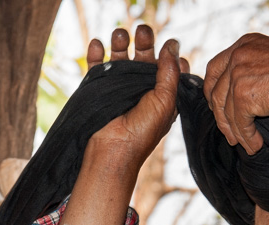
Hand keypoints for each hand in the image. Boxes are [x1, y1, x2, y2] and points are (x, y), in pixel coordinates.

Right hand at [84, 25, 187, 172]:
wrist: (113, 149)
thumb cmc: (143, 131)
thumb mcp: (165, 100)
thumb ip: (170, 72)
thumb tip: (172, 44)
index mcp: (162, 95)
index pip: (168, 69)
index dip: (170, 56)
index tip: (169, 48)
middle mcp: (142, 90)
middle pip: (144, 58)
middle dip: (144, 42)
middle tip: (143, 30)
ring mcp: (120, 89)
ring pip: (120, 59)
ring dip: (120, 44)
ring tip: (120, 33)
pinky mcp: (100, 90)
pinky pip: (97, 67)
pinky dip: (96, 54)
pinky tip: (97, 43)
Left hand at [203, 33, 268, 154]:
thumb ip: (255, 68)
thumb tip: (241, 91)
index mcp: (245, 44)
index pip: (215, 68)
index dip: (212, 90)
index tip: (216, 106)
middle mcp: (238, 55)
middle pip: (216, 91)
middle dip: (220, 116)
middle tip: (229, 133)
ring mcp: (239, 74)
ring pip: (227, 111)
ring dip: (235, 131)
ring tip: (245, 144)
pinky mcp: (244, 95)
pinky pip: (240, 123)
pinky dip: (247, 138)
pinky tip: (255, 145)